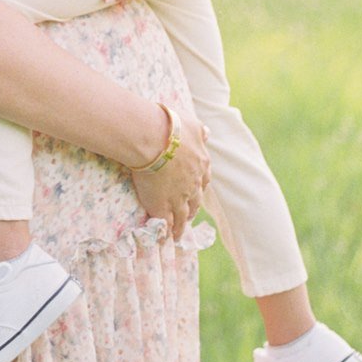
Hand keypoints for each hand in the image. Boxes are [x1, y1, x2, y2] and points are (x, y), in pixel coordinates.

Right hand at [129, 110, 210, 238]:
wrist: (153, 138)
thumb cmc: (171, 126)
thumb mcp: (192, 124)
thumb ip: (200, 132)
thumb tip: (208, 134)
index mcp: (202, 164)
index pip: (204, 180)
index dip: (199, 187)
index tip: (197, 191)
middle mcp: (194, 184)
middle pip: (196, 200)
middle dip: (193, 208)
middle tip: (189, 215)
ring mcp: (179, 197)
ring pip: (183, 215)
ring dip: (182, 224)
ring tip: (178, 232)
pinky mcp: (162, 206)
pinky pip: (167, 223)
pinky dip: (167, 232)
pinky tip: (165, 237)